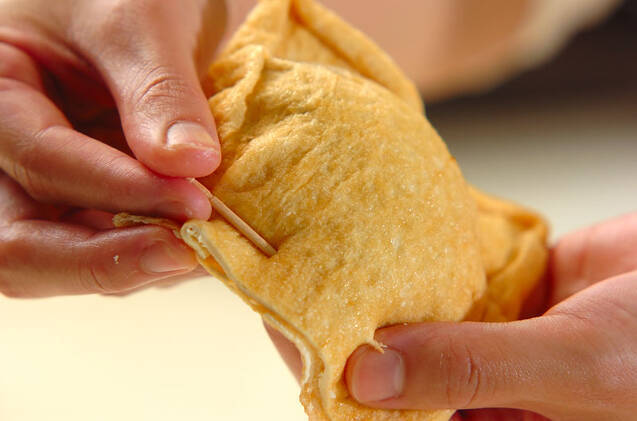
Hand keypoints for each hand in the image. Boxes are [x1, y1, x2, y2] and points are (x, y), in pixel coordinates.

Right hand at [0, 0, 225, 296]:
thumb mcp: (138, 18)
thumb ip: (157, 91)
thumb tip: (187, 167)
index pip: (40, 162)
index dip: (118, 191)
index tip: (193, 201)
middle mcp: (13, 152)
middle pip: (24, 241)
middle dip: (107, 258)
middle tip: (186, 253)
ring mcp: (58, 181)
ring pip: (72, 254)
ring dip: (139, 263)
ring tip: (207, 251)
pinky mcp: (101, 197)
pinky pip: (117, 241)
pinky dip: (159, 250)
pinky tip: (206, 244)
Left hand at [267, 213, 636, 420]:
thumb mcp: (574, 368)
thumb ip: (472, 369)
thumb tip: (366, 375)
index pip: (386, 415)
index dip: (332, 378)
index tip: (286, 325)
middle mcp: (474, 391)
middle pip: (388, 361)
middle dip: (342, 320)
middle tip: (289, 268)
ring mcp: (483, 336)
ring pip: (413, 312)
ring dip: (373, 280)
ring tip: (318, 238)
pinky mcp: (497, 291)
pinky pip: (444, 269)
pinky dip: (416, 246)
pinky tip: (377, 219)